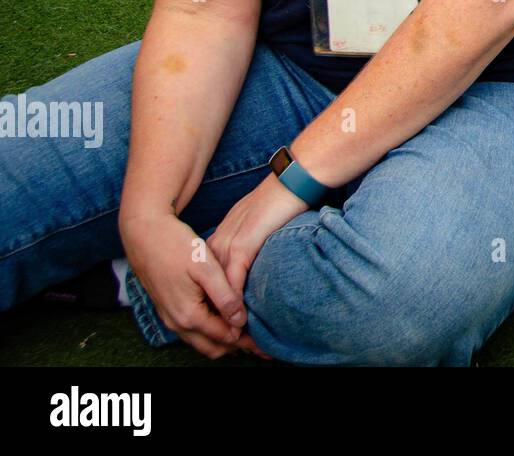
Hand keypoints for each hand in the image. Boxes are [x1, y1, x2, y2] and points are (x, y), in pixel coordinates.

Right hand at [119, 210, 250, 359]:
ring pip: (201, 340)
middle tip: (259, 342)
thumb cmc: (176, 246)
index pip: (224, 338)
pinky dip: (210, 331)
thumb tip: (240, 322)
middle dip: (236, 346)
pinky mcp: (168, 308)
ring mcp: (170, 317)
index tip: (265, 342)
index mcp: (189, 314)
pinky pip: (192, 330)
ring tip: (247, 331)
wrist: (144, 234)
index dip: (247, 340)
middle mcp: (177, 322)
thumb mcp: (206, 268)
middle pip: (212, 347)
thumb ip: (224, 296)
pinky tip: (225, 317)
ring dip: (223, 339)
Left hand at [206, 173, 309, 352]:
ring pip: (219, 292)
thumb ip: (249, 247)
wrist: (291, 181)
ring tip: (238, 340)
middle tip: (232, 344)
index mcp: (219, 242)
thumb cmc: (281, 201)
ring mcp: (226, 247)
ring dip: (226, 319)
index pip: (209, 284)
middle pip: (209, 292)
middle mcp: (216, 247)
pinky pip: (233, 283)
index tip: (226, 329)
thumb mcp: (257, 227)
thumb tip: (253, 265)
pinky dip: (236, 305)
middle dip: (218, 319)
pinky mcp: (241, 247)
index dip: (216, 307)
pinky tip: (243, 321)